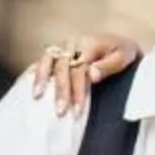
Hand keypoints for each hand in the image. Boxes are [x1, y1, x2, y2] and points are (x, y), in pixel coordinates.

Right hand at [27, 31, 143, 112]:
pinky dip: (36, 71)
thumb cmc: (123, 52)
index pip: (79, 68)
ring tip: (37, 96)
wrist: (119, 43)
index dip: (77, 90)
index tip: (77, 110)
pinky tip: (30, 83)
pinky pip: (44, 60)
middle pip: (62, 67)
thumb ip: (108, 65)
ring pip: (48, 60)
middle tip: (60, 111)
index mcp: (88, 43)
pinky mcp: (58, 52)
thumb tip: (91, 75)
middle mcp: (72, 42)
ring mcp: (63, 47)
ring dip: (41, 78)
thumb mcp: (124, 56)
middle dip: (60, 90)